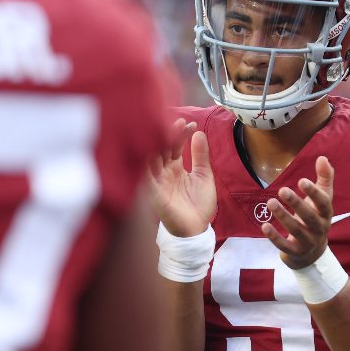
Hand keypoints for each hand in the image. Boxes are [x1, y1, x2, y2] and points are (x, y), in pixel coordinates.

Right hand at [147, 118, 215, 236]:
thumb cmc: (199, 205)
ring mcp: (157, 182)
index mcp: (175, 168)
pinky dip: (146, 163)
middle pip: (161, 148)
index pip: (174, 145)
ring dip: (157, 144)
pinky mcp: (153, 193)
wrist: (196, 230)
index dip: (180, 133)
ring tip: (166, 129)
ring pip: (151, 158)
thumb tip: (199, 132)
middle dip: (168, 134)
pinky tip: (150, 149)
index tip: (189, 123)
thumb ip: (201, 155)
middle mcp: (163, 172)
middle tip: (177, 121)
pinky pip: (145, 176)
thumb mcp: (204, 176)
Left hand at [262, 156, 333, 269]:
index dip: (314, 192)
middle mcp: (320, 229)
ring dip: (283, 216)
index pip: (323, 203)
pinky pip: (285, 246)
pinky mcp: (296, 252)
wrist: (313, 253)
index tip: (301, 180)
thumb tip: (323, 157)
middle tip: (282, 190)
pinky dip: (275, 237)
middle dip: (296, 203)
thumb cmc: (315, 217)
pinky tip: (264, 226)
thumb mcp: (322, 199)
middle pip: (309, 217)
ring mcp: (308, 242)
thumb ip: (324, 178)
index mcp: (326, 214)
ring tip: (271, 202)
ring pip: (296, 230)